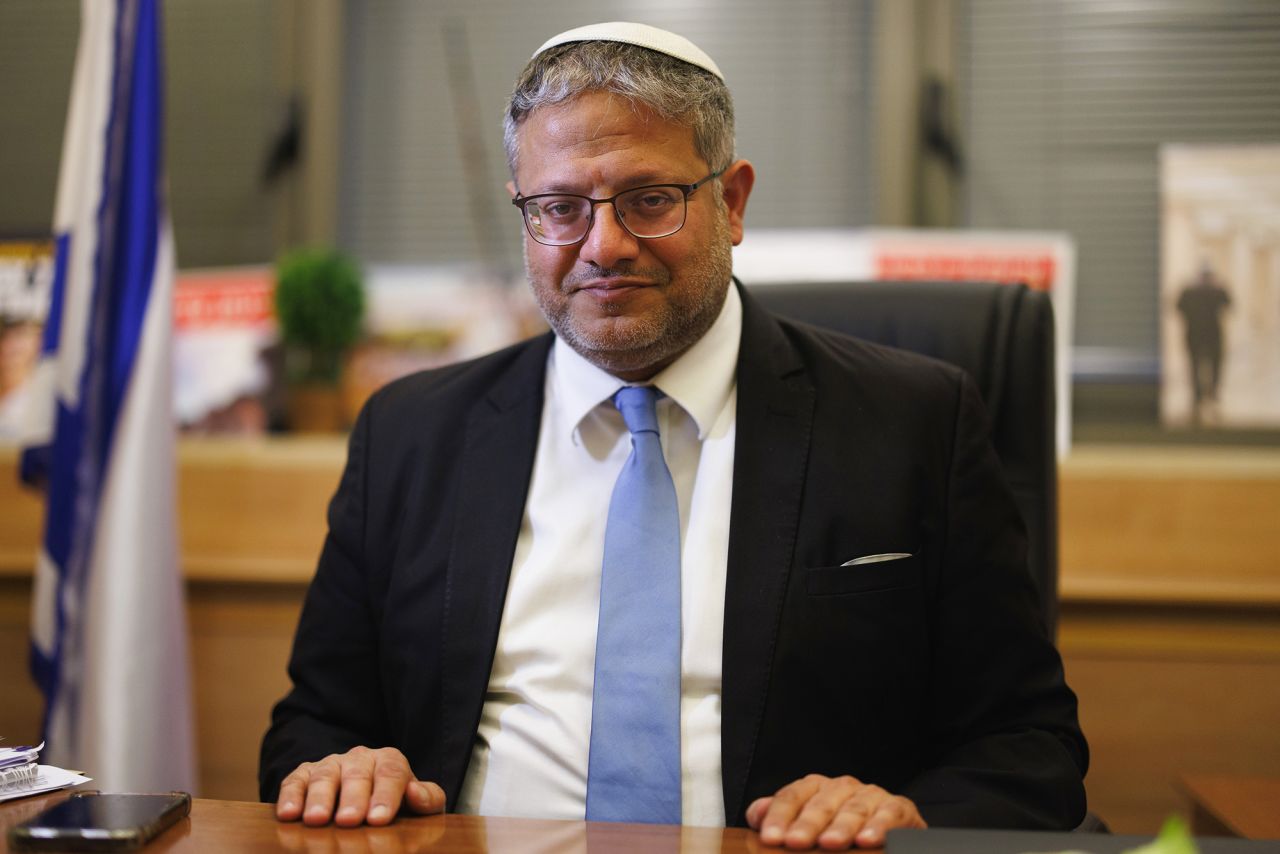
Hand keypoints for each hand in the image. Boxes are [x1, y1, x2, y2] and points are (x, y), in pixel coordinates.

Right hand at [275, 746, 444, 826]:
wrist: (364, 796)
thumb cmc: (394, 803)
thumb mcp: (417, 802)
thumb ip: (427, 799)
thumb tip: (415, 793)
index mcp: (389, 761)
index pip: (391, 773)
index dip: (386, 795)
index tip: (380, 818)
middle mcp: (359, 758)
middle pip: (356, 774)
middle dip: (353, 798)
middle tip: (349, 820)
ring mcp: (330, 765)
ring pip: (324, 776)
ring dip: (319, 798)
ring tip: (316, 820)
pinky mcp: (304, 775)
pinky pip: (295, 781)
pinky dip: (290, 796)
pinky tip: (287, 814)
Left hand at [746, 774, 925, 849]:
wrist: (887, 832)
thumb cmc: (839, 829)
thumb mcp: (808, 824)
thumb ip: (781, 817)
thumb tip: (757, 815)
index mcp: (816, 788)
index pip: (792, 798)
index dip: (779, 817)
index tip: (769, 838)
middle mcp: (842, 787)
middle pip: (820, 804)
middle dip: (807, 824)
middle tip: (794, 842)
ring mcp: (870, 796)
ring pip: (853, 809)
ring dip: (841, 827)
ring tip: (829, 843)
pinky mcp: (899, 808)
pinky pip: (889, 815)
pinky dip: (879, 827)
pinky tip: (868, 840)